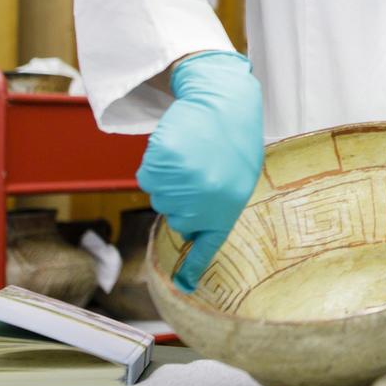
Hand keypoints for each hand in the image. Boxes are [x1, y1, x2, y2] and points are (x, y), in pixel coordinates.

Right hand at [135, 51, 262, 292]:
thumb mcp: (238, 177)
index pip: (207, 245)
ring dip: (168, 178)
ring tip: (190, 154)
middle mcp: (205, 203)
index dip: (192, 268)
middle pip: (176, 217)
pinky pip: (147, 177)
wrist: (222, 99)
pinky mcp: (164, 166)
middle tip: (199, 170)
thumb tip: (192, 226)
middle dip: (181, 198)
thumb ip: (217, 205)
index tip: (183, 285)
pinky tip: (176, 146)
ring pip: (159, 196)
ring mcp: (183, 186)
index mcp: (229, 207)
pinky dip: (155, 163)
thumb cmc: (232, 136)